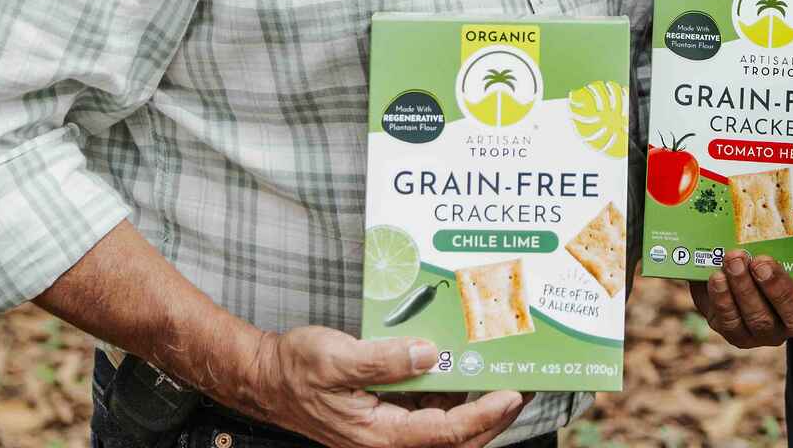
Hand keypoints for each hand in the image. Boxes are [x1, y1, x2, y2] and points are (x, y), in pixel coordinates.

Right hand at [238, 326, 527, 447]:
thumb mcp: (335, 358)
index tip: (511, 393)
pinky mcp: (388, 420)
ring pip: (446, 433)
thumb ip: (383, 359)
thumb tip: (428, 354)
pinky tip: (466, 375)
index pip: (444, 432)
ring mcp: (389, 433)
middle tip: (523, 389)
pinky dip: (455, 402)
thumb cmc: (295, 370)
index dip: (483, 415)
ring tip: (505, 381)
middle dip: (493, 419)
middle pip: (455, 441)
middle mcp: (388, 441)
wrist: (268, 379)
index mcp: (378, 435)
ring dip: (478, 413)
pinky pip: (430, 417)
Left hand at [687, 249, 792, 347]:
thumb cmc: (789, 241)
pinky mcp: (736, 330)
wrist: (737, 254)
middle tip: (762, 262)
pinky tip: (716, 276)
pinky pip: (730, 325)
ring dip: (745, 291)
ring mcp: (768, 330)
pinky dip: (723, 301)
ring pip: (761, 322)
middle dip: (779, 291)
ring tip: (733, 259)